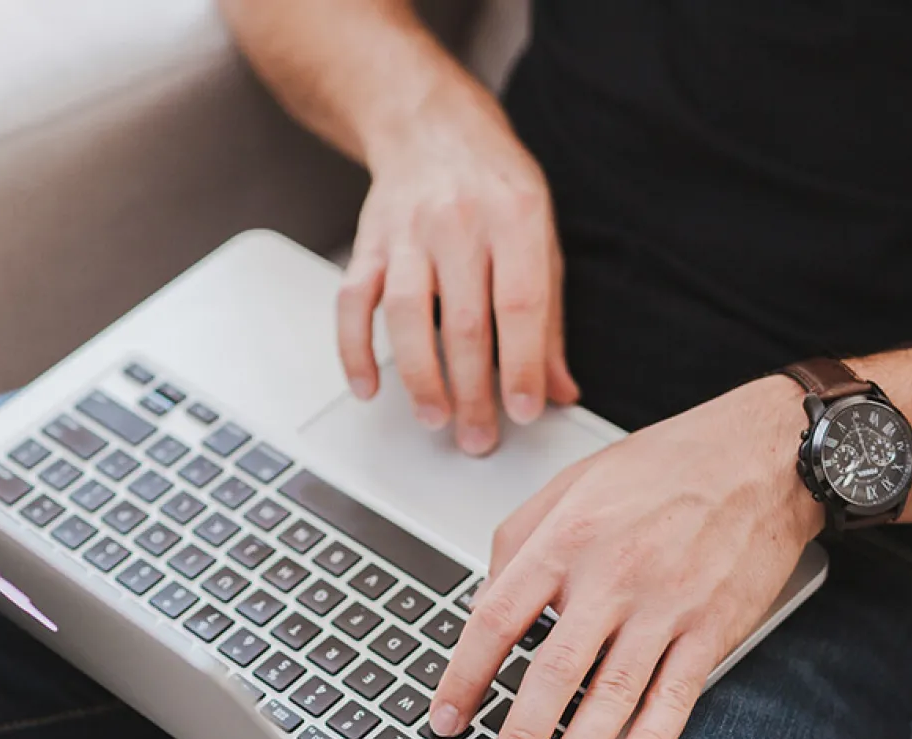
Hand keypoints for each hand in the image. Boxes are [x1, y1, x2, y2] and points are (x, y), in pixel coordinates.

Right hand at [339, 78, 577, 454]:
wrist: (431, 128)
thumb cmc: (493, 185)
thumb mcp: (541, 235)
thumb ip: (549, 316)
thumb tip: (559, 388)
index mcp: (515, 218)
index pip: (520, 304)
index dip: (522, 365)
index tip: (527, 411)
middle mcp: (459, 223)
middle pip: (463, 321)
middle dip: (472, 390)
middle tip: (478, 437)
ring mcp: (406, 233)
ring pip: (407, 315)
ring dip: (420, 376)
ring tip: (434, 417)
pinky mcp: (367, 244)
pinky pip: (353, 303)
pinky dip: (355, 350)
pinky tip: (368, 387)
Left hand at [427, 377, 824, 738]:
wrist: (761, 454)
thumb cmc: (662, 466)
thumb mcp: (570, 483)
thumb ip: (518, 540)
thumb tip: (486, 597)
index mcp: (565, 538)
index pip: (496, 617)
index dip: (464, 673)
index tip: (446, 714)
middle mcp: (610, 574)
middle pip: (552, 670)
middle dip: (517, 737)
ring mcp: (665, 605)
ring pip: (612, 695)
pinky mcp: (713, 627)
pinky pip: (676, 694)